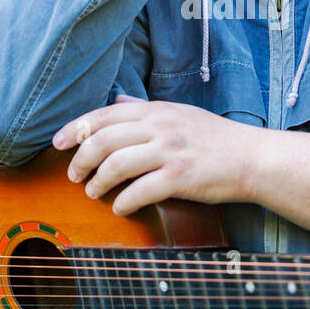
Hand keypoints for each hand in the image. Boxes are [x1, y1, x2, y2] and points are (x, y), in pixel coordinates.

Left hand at [52, 94, 254, 215]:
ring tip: (94, 193)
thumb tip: (118, 100)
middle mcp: (160, 127)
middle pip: (102, 140)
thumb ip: (146, 108)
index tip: (57, 143)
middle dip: (80, 160)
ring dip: (97, 183)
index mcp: (156, 110)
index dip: (74, 128)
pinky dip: (123, 203)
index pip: (103, 115)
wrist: (251, 157)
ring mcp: (170, 151)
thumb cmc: (214, 138)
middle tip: (73, 176)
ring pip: (115, 165)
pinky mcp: (180, 177)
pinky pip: (139, 191)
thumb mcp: (179, 113)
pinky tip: (120, 208)